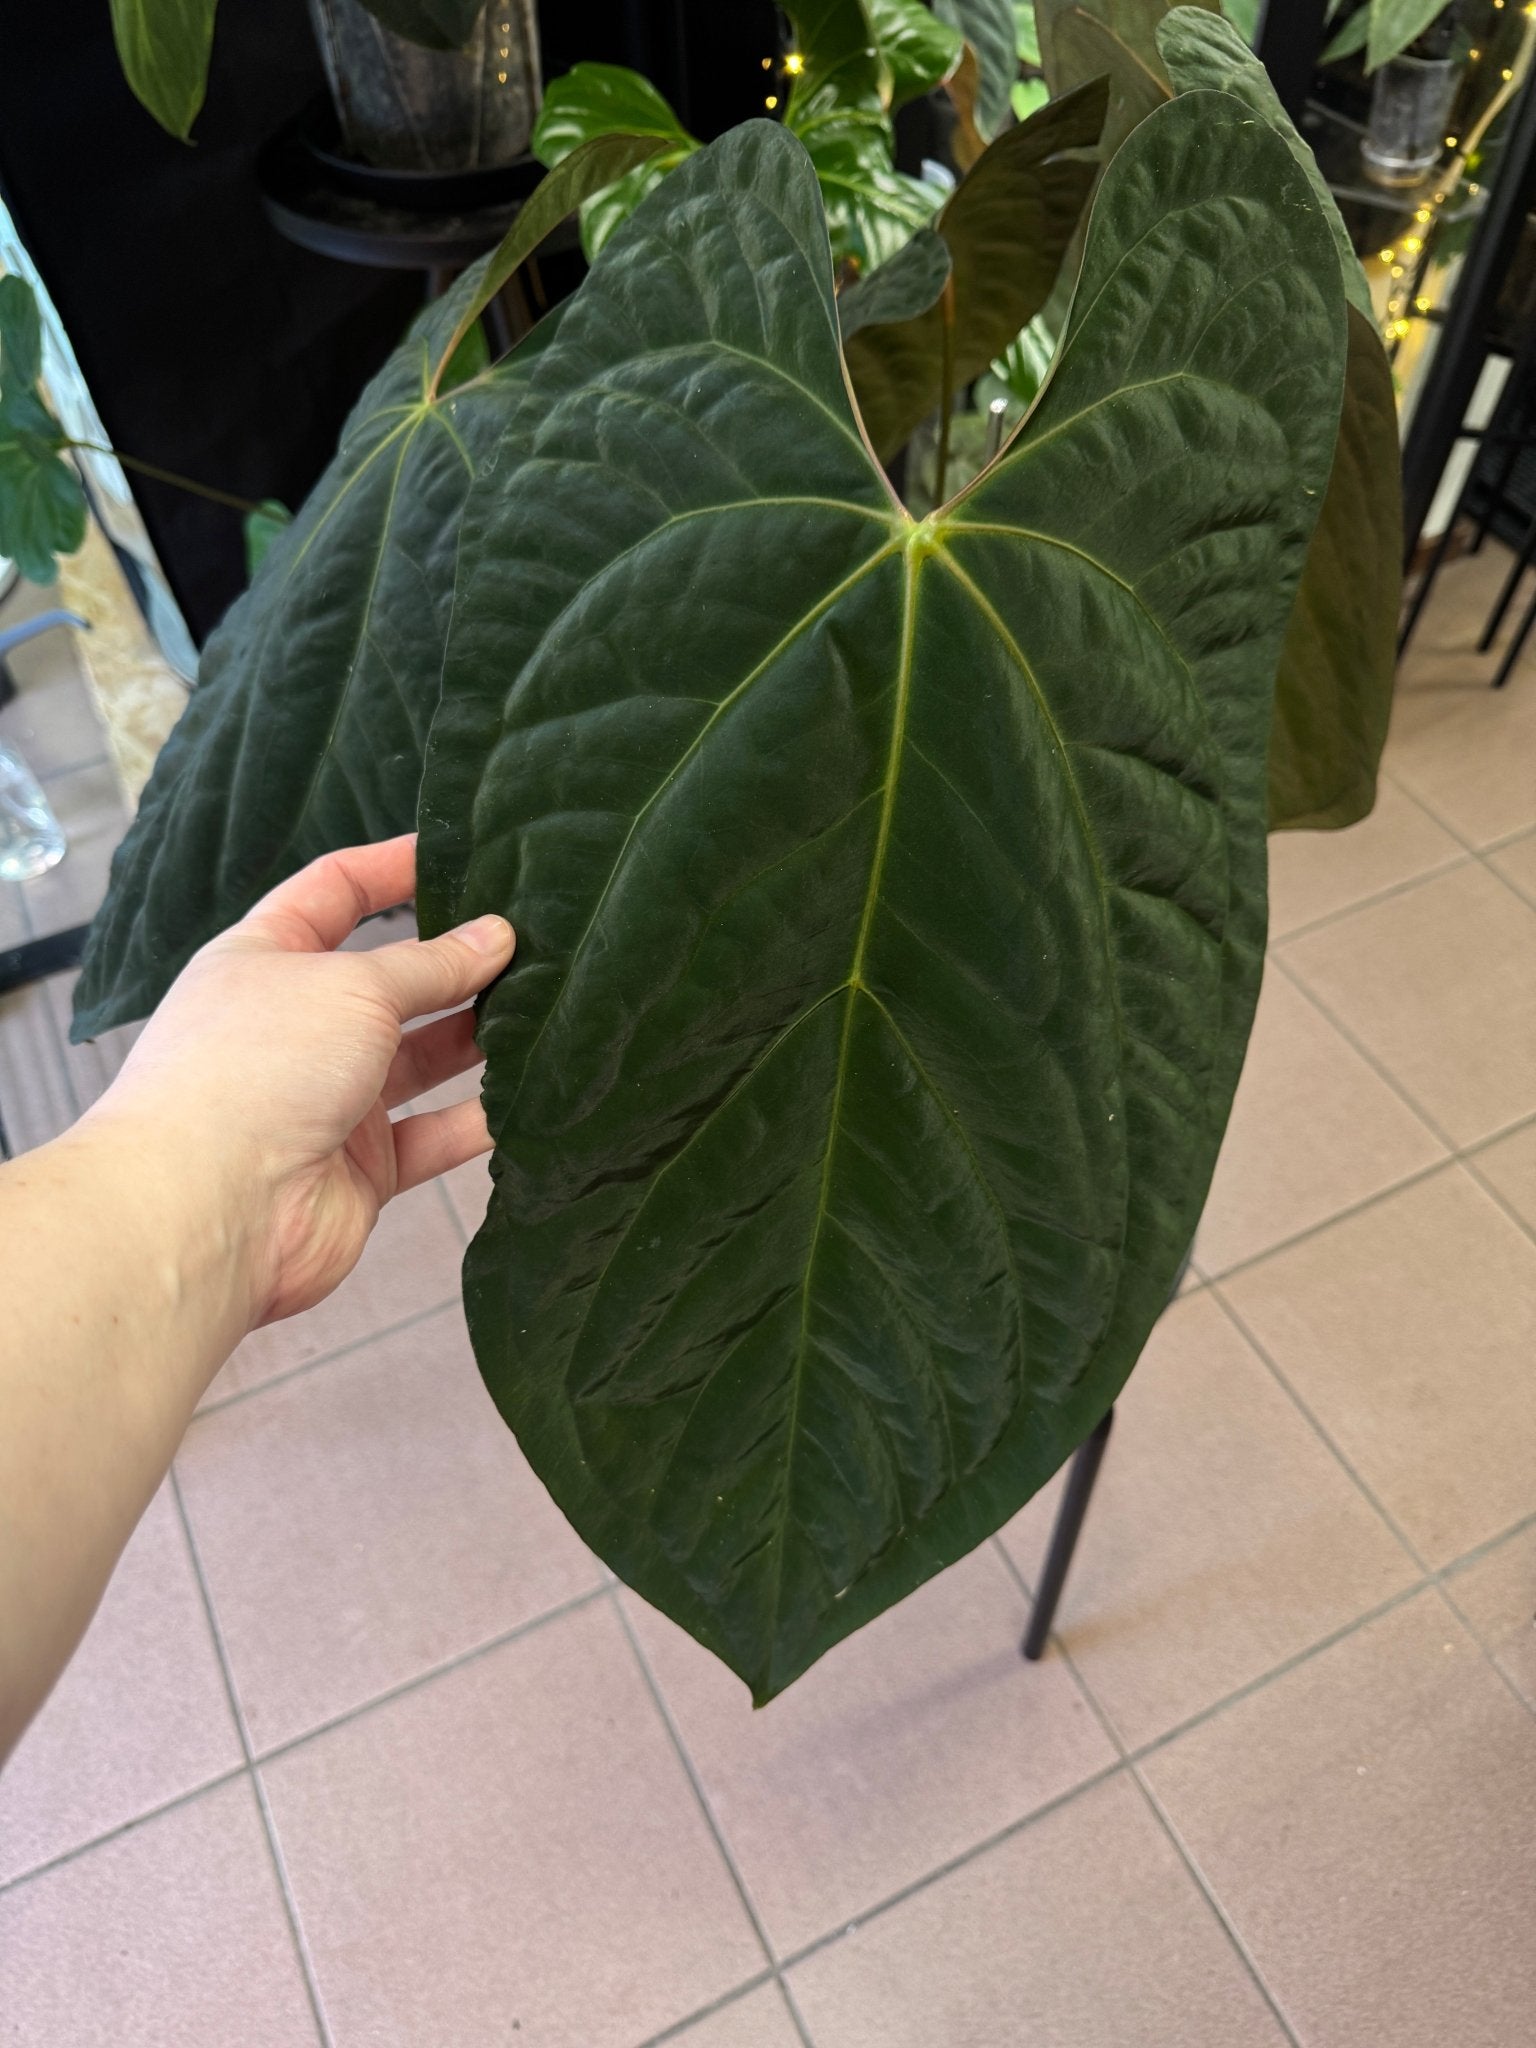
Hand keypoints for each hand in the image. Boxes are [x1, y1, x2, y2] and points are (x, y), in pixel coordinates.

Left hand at [90, 835, 513, 1327]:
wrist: (210, 1210)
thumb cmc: (258, 1068)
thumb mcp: (350, 987)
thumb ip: (428, 965)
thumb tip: (495, 936)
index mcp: (266, 960)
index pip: (332, 893)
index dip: (390, 869)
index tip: (455, 853)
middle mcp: (297, 1027)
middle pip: (389, 982)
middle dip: (455, 962)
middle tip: (533, 941)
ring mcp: (329, 1101)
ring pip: (419, 1060)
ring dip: (477, 1038)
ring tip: (547, 1008)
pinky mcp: (362, 1170)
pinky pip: (431, 1137)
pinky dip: (477, 1121)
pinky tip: (531, 1096)